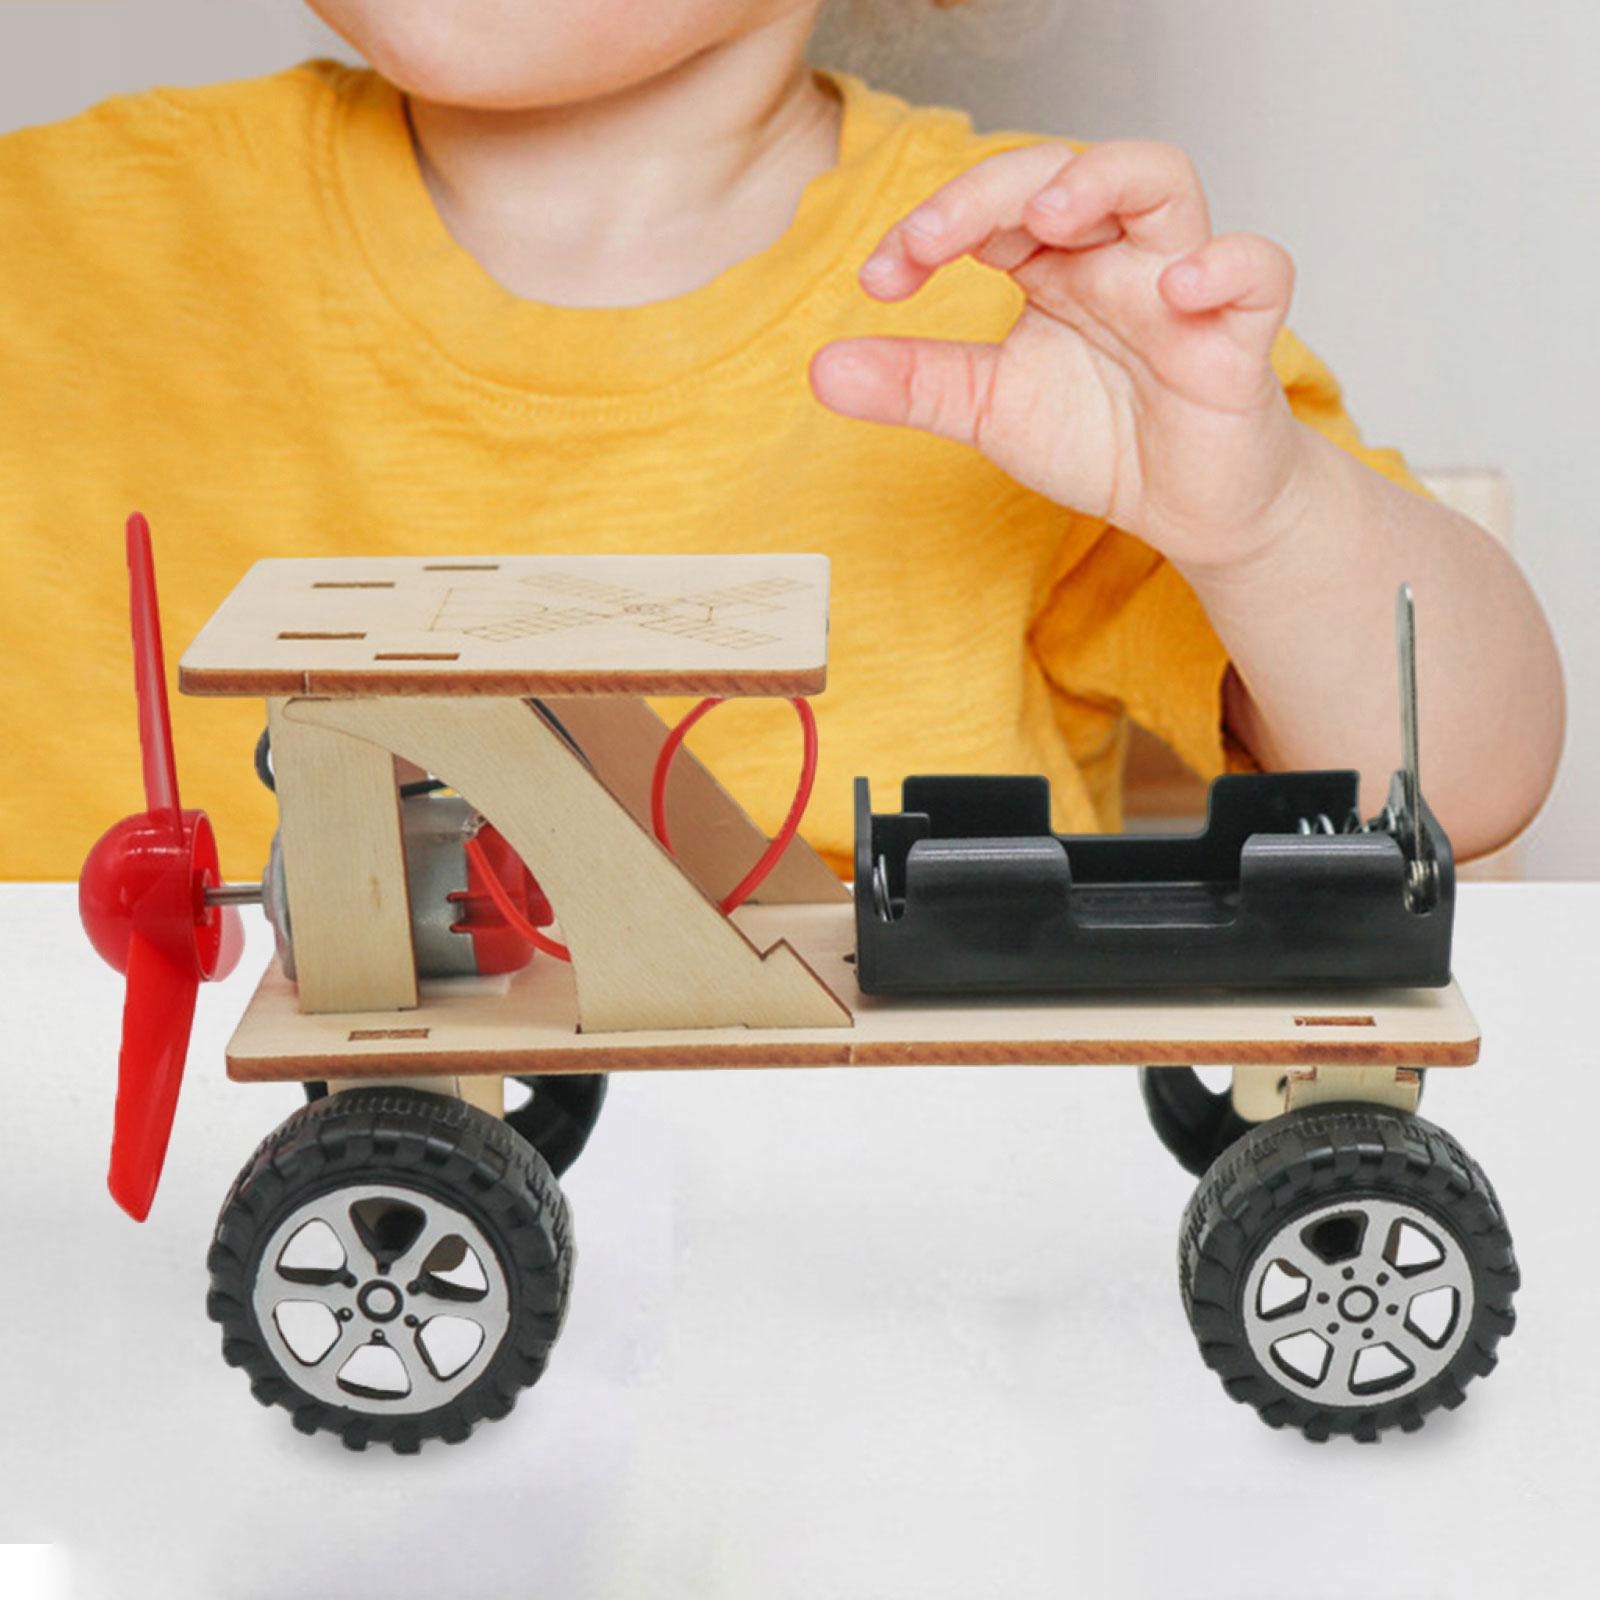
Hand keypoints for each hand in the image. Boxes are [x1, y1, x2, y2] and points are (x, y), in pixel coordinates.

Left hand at [810, 140, 1308, 572]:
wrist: (1189, 508)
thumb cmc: (1102, 437)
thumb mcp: (989, 410)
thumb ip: (914, 384)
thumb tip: (820, 369)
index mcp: (1054, 265)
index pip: (991, 206)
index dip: (931, 225)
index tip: (879, 278)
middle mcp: (1114, 257)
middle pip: (1066, 169)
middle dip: (992, 191)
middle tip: (929, 242)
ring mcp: (1181, 286)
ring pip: (1163, 181)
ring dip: (1103, 181)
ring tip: (1048, 218)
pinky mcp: (1242, 335)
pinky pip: (1259, 270)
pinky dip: (1225, 266)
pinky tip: (1177, 289)